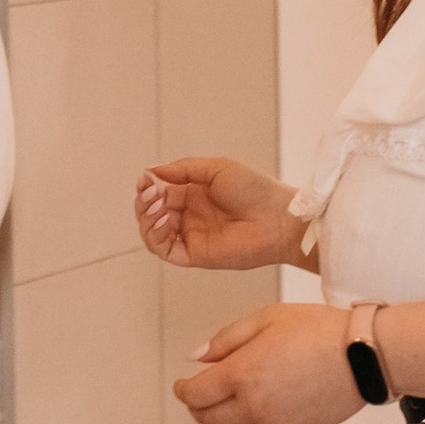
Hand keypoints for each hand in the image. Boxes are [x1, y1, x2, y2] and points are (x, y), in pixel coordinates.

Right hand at [136, 154, 304, 274]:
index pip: (159, 192)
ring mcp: (191, 236)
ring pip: (153, 232)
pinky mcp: (195, 255)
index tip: (146, 178)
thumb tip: (151, 171)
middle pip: (151, 212)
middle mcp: (190, 216)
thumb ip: (183, 169)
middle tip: (152, 192)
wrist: (279, 218)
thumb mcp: (216, 168)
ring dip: (146, 218)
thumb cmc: (257, 190)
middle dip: (145, 201)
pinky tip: (163, 220)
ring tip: (157, 205)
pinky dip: (155, 235)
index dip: (148, 186)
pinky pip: (164, 249)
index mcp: (194, 194)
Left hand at [173, 301, 359, 423]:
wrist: (363, 354)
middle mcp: (254, 406)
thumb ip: (226, 339)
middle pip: (209, 420)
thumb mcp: (266, 318)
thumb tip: (197, 358)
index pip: (196, 394)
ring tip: (224, 408)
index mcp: (242, 374)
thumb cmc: (320, 330)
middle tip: (199, 396)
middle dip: (198, 408)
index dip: (183, 390)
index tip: (183, 385)